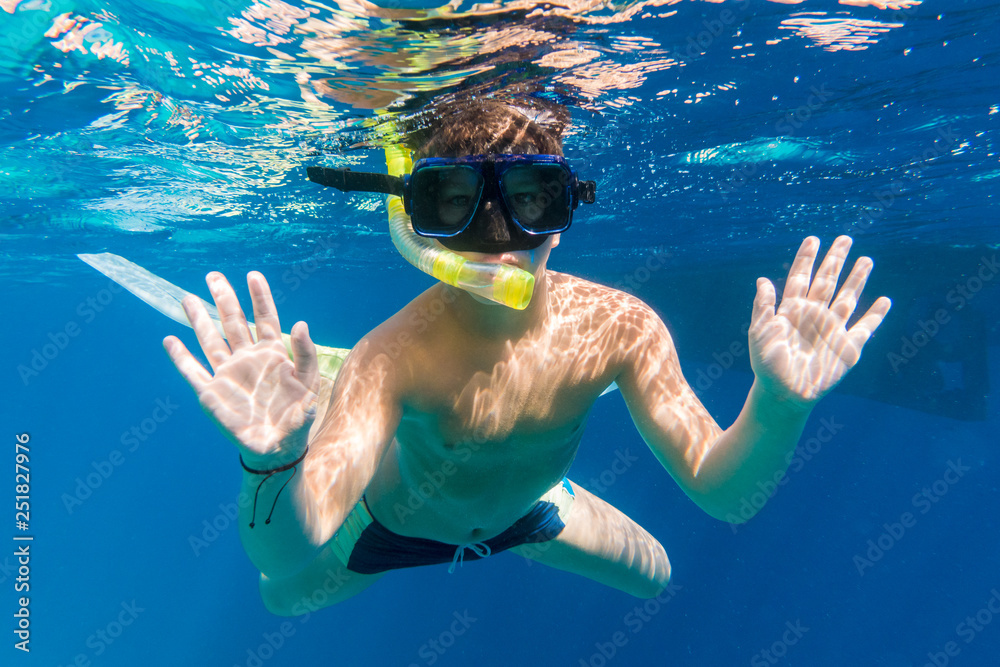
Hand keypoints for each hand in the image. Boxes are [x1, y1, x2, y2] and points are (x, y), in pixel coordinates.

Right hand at [163, 271, 319, 466]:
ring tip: (187, 298)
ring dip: (199, 319)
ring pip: (210, 340)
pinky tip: (170, 340)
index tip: (253, 275)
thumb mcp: (309, 384)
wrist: (278, 449)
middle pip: (233, 322)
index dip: (259, 297)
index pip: (265, 318)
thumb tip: (301, 323)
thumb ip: (305, 354)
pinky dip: (180, 356)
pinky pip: (192, 371)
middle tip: (213, 276)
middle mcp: (248, 359)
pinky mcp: (211, 394)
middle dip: (224, 298)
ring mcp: (228, 374)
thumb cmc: (297, 417)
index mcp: (272, 354)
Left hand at [749, 236, 890, 407]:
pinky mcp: (847, 348)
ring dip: (857, 279)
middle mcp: (814, 315)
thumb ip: (763, 307)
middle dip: (836, 260)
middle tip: (845, 238)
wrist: (784, 394)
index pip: (801, 277)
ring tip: (866, 260)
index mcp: (792, 310)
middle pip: (827, 281)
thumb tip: (763, 280)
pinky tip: (884, 301)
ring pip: (848, 298)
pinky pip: (865, 328)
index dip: (806, 259)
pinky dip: (876, 315)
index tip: (813, 239)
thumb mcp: (760, 334)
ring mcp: (832, 330)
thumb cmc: (767, 366)